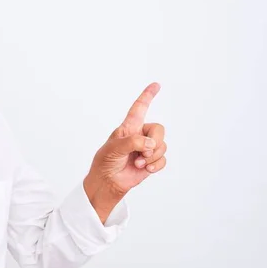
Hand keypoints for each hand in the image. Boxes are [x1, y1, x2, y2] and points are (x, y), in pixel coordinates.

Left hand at [83, 83, 166, 221]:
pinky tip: (145, 169)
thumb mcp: (114, 148)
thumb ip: (132, 142)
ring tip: (138, 163)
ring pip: (162, 145)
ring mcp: (146, 149)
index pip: (139, 108)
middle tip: (144, 152)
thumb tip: (150, 144)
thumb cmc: (105, 162)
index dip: (147, 96)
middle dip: (155, 141)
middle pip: (158, 129)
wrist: (107, 182)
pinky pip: (163, 159)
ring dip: (152, 156)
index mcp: (128, 128)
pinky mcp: (151, 162)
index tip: (156, 85)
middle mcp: (139, 135)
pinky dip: (156, 165)